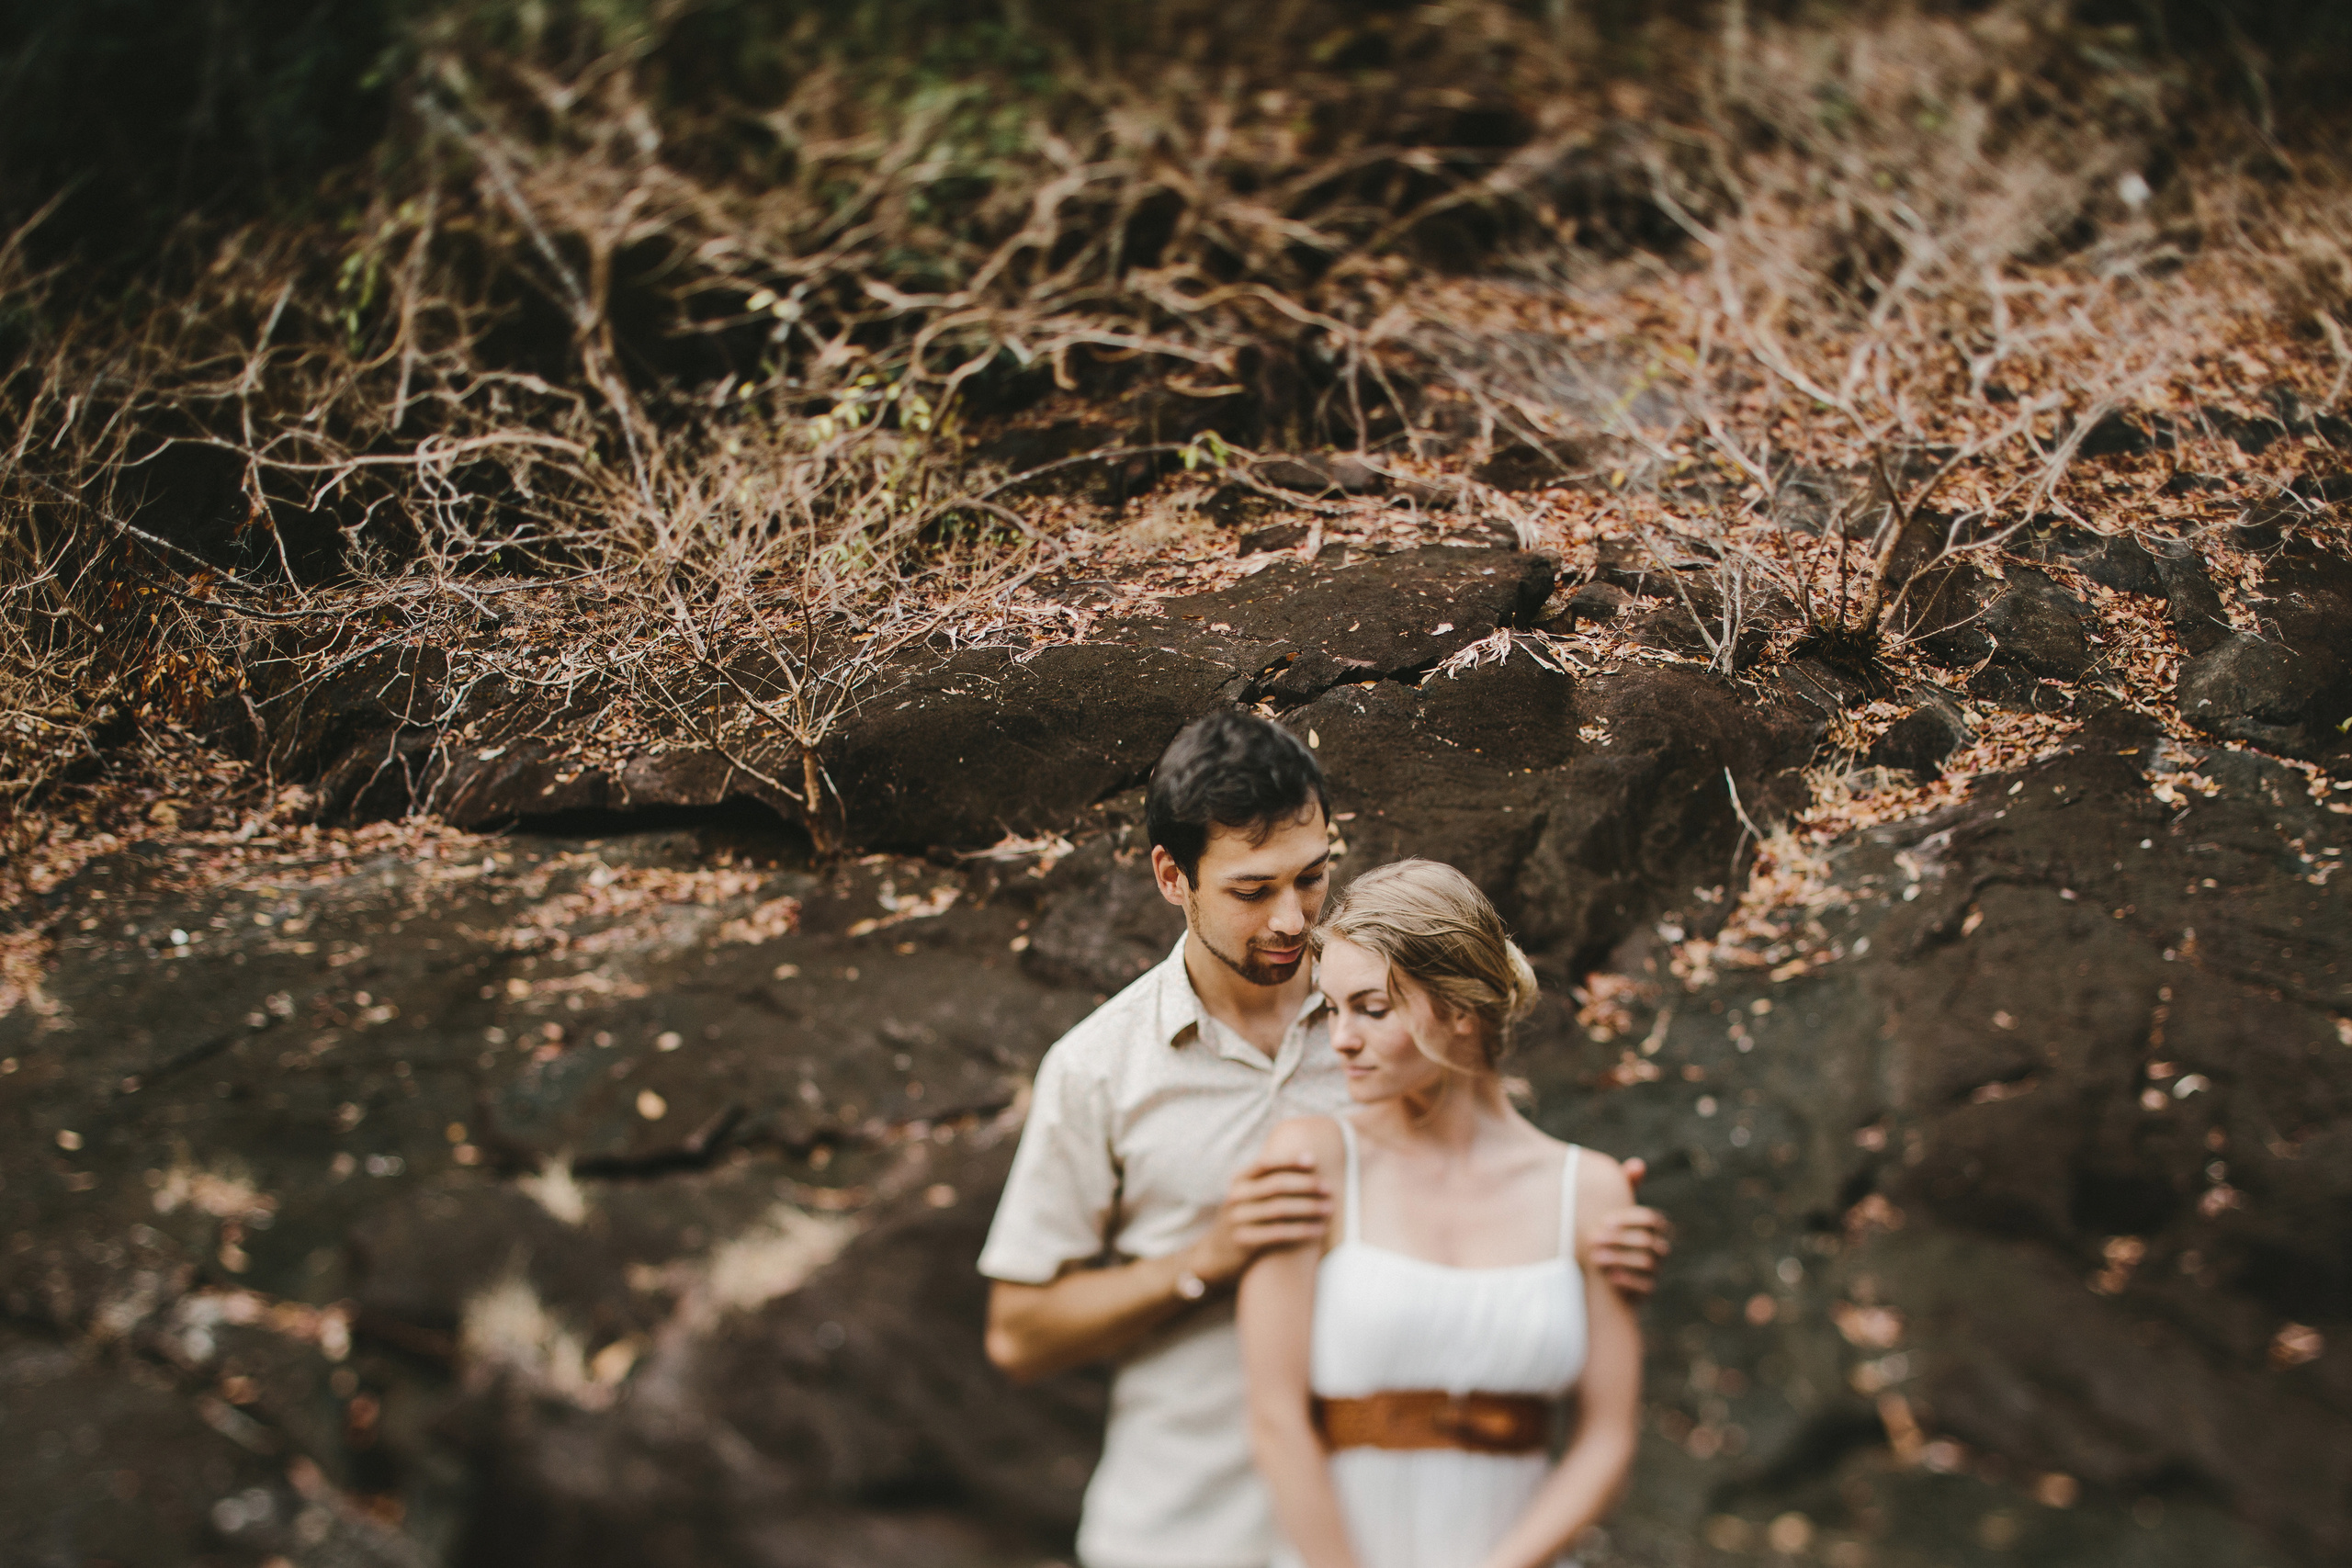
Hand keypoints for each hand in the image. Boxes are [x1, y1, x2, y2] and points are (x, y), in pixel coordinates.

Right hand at [1187, 1151, 1332, 1287]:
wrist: (1214, 1255)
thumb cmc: (1242, 1220)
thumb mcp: (1245, 1197)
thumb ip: (1265, 1182)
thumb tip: (1306, 1162)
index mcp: (1238, 1181)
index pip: (1266, 1164)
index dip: (1290, 1161)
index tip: (1313, 1161)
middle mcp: (1236, 1197)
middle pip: (1277, 1185)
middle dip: (1306, 1185)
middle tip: (1329, 1189)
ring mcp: (1237, 1219)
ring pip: (1280, 1209)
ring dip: (1309, 1208)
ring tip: (1329, 1209)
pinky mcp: (1243, 1241)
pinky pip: (1279, 1233)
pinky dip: (1302, 1230)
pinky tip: (1319, 1230)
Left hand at [1592, 1156, 1671, 1303]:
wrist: (1602, 1273)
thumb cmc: (1610, 1232)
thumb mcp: (1614, 1210)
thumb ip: (1625, 1187)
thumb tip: (1638, 1164)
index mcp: (1654, 1228)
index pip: (1653, 1219)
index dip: (1631, 1219)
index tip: (1605, 1220)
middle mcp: (1659, 1249)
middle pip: (1649, 1241)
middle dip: (1620, 1239)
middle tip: (1593, 1238)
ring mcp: (1655, 1271)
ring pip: (1647, 1263)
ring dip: (1620, 1258)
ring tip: (1594, 1257)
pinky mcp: (1647, 1291)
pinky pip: (1646, 1287)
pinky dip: (1628, 1282)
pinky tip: (1608, 1277)